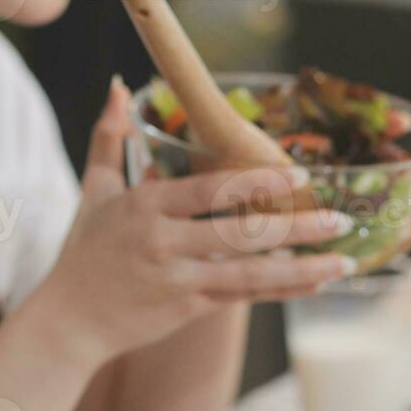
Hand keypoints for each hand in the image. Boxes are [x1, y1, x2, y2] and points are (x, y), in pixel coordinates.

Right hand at [36, 77, 356, 365]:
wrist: (69, 322)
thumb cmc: (82, 255)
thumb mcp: (94, 192)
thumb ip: (109, 139)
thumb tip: (117, 88)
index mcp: (146, 206)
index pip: (210, 189)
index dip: (256, 184)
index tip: (296, 177)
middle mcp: (164, 243)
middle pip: (239, 233)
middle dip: (295, 227)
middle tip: (339, 219)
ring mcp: (178, 280)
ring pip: (247, 272)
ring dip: (300, 267)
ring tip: (341, 260)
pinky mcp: (186, 309)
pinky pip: (241, 298)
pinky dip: (277, 291)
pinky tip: (311, 284)